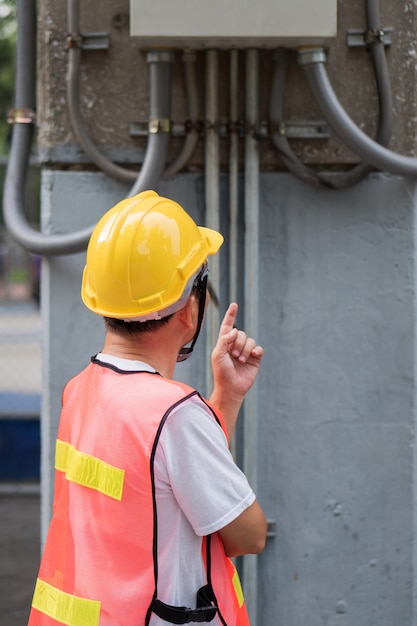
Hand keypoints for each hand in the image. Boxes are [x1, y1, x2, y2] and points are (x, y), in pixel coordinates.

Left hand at [211, 303, 262, 418]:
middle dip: (238, 343)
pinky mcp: (255, 358)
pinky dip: (255, 351)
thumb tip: (235, 330)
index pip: (228, 326)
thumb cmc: (221, 372)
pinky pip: (258, 348)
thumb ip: (224, 340)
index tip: (234, 305)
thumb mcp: (217, 354)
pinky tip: (252, 356)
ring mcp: (245, 352)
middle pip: (241, 333)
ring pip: (250, 340)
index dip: (230, 315)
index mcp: (224, 343)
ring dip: (245, 350)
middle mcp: (235, 345)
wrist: (231, 388)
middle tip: (234, 355)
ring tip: (240, 360)